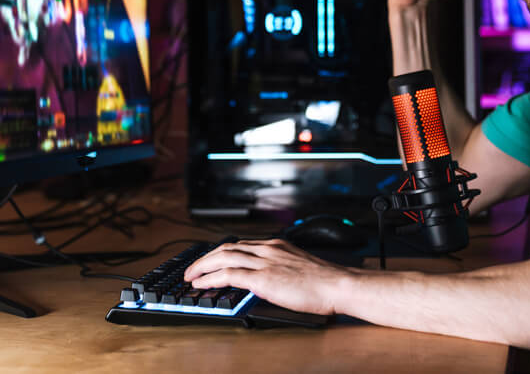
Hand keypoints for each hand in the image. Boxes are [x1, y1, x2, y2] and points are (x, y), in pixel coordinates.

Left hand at [183, 239, 353, 314]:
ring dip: (202, 266)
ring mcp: (265, 262)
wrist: (338, 285)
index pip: (241, 245)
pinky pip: (229, 275)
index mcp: (277, 245)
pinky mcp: (263, 278)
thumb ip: (280, 269)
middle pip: (227, 247)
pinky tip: (202, 284)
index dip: (221, 253)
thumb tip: (266, 281)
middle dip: (206, 257)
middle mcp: (268, 249)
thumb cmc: (325, 281)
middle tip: (193, 268)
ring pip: (223, 257)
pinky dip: (211, 278)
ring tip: (190, 276)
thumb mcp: (298, 268)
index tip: (210, 261)